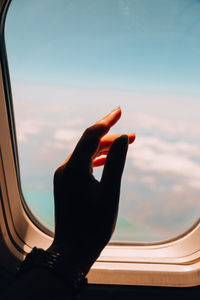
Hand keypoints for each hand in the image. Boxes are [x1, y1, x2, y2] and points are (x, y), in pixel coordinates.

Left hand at [47, 107, 134, 273]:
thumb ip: (116, 163)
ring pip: (86, 154)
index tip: (119, 110)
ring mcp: (64, 176)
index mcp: (74, 168)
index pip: (91, 135)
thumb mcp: (110, 193)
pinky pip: (82, 164)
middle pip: (88, 143)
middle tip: (133, 135)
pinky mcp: (65, 183)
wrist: (72, 250)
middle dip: (110, 136)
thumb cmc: (93, 225)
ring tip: (125, 145)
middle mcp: (65, 168)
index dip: (106, 121)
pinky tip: (107, 159)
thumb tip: (122, 138)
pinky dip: (96, 159)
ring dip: (105, 148)